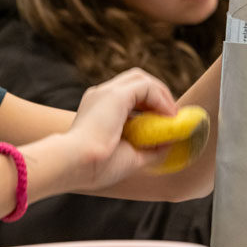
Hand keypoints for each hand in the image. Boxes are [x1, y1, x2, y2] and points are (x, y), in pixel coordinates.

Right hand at [66, 69, 176, 190]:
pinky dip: (161, 99)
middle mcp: (100, 95)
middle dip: (157, 93)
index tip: (163, 121)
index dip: (149, 104)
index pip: (127, 95)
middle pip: (135, 80)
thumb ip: (148, 148)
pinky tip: (168, 116)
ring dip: (161, 94)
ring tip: (172, 115)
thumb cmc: (95, 167)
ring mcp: (106, 92)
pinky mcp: (115, 95)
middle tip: (171, 114)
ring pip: (140, 79)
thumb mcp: (128, 156)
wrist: (75, 164)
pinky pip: (146, 87)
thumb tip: (169, 142)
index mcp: (97, 108)